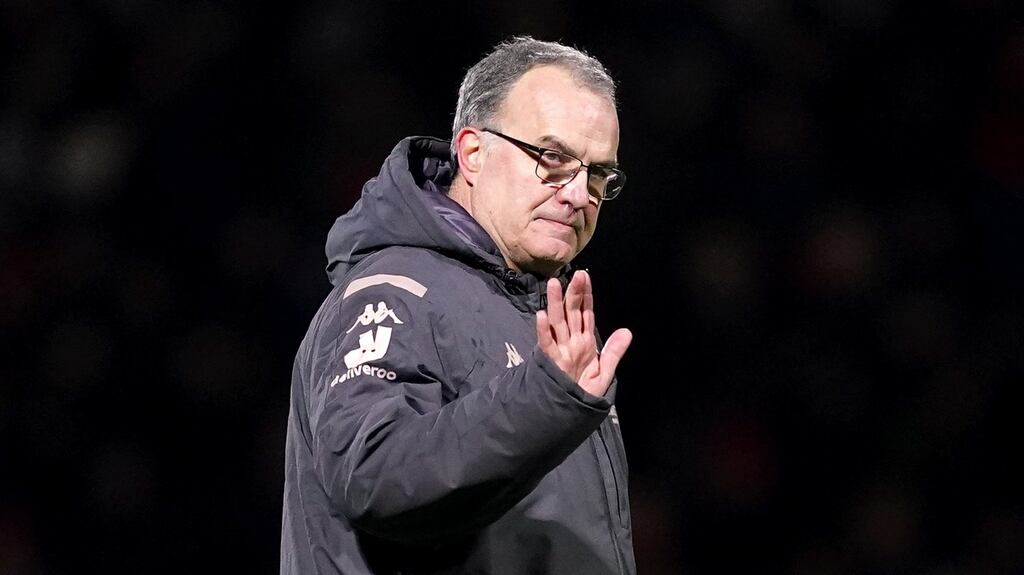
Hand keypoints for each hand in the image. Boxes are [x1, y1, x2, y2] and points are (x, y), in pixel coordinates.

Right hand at [536, 270, 631, 397]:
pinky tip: (542, 316)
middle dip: (574, 293)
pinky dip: (543, 331)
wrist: (570, 414)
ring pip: (558, 322)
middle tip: (576, 274)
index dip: (587, 296)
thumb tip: (627, 331)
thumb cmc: (584, 394)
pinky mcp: (551, 362)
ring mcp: (561, 351)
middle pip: (572, 313)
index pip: (586, 314)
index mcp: (585, 343)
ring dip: (555, 303)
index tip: (586, 277)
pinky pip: (547, 344)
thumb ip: (614, 352)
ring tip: (554, 284)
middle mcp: (572, 342)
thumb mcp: (605, 373)